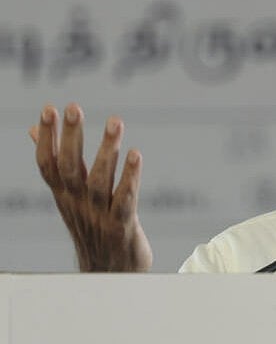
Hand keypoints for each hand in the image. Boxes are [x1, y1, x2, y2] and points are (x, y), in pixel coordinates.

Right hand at [29, 103, 152, 271]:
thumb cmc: (91, 225)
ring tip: (114, 122)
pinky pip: (124, 200)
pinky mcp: (121, 227)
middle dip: (71, 137)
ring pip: (98, 181)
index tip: (48, 109)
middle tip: (73, 107)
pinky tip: (136, 155)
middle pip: (70, 168)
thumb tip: (34, 131)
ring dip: (106, 150)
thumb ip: (58, 162)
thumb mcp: (70, 195)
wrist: (108, 273)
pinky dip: (130, 177)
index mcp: (64, 195)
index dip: (47, 138)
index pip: (49, 164)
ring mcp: (98, 216)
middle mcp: (77, 204)